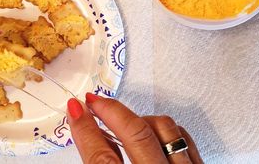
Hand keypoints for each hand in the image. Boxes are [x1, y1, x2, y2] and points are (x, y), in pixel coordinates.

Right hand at [67, 94, 202, 163]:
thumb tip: (90, 135)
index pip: (101, 158)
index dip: (85, 129)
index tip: (76, 109)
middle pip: (135, 133)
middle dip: (111, 111)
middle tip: (94, 101)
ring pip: (164, 129)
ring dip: (139, 118)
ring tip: (122, 118)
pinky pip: (182, 137)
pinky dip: (163, 127)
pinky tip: (150, 128)